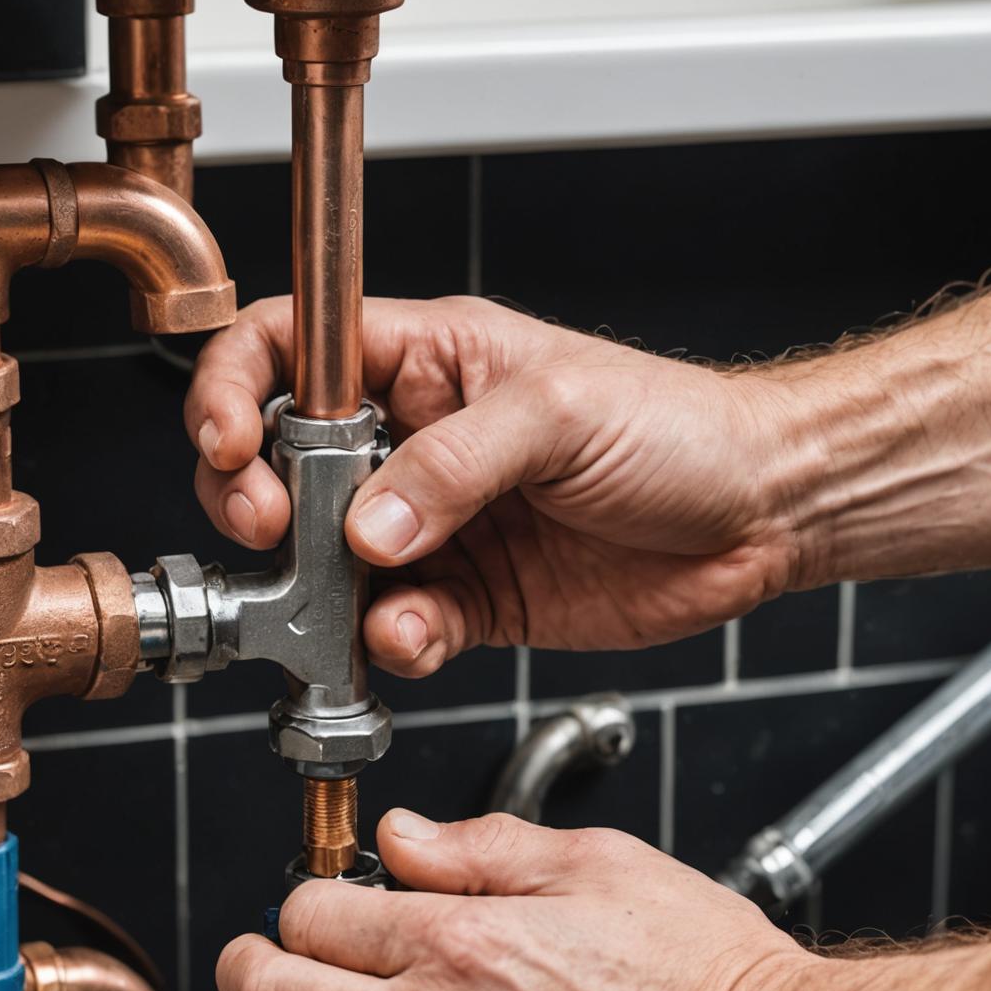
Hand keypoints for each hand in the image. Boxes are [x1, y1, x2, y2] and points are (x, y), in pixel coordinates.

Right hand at [185, 296, 804, 678]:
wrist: (759, 515)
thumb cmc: (679, 427)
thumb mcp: (562, 412)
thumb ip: (455, 465)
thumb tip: (366, 525)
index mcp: (427, 361)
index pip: (290, 350)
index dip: (238, 389)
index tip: (231, 445)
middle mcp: (417, 443)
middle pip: (285, 467)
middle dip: (260, 504)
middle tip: (275, 533)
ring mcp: (437, 525)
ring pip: (331, 563)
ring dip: (328, 593)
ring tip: (367, 604)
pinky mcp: (469, 597)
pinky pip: (398, 625)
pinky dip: (395, 640)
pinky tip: (421, 634)